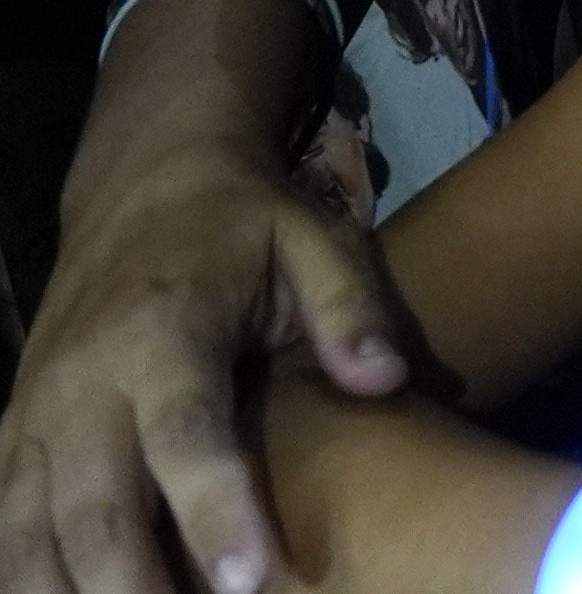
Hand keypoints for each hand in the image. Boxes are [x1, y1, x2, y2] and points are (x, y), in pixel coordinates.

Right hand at [0, 132, 414, 593]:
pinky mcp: (13, 437)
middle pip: (95, 506)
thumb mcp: (314, 237)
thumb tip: (385, 380)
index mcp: (161, 332)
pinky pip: (5, 526)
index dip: (213, 510)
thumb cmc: (242, 224)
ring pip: (32, 532)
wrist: (139, 186)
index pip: (185, 434)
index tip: (249, 580)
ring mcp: (36, 415)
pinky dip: (25, 579)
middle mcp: (82, 383)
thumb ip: (350, 307)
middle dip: (132, 585)